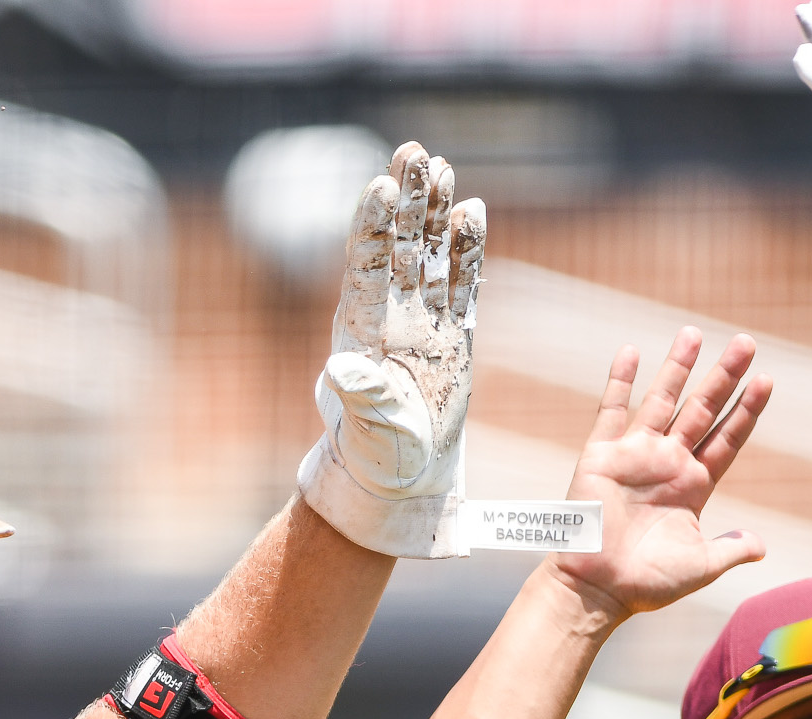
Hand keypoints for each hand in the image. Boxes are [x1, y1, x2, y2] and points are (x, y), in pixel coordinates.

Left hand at [298, 141, 485, 558]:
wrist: (402, 476)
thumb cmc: (379, 456)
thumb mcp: (368, 426)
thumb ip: (360, 395)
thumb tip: (341, 369)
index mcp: (363, 331)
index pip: (366, 265)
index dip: (373, 225)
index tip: (379, 183)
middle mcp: (391, 316)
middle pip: (399, 246)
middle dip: (406, 200)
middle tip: (413, 150)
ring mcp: (424, 321)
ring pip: (430, 254)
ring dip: (434, 212)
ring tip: (439, 163)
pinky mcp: (455, 335)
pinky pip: (463, 282)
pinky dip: (467, 249)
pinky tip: (470, 211)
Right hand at [549, 329, 771, 620]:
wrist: (596, 588)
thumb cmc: (646, 584)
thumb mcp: (700, 566)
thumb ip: (730, 550)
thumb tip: (760, 545)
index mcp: (693, 486)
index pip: (727, 438)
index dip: (746, 411)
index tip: (766, 380)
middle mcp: (667, 464)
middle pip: (702, 409)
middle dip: (723, 376)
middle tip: (745, 342)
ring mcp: (635, 457)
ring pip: (662, 402)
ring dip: (678, 368)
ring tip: (693, 334)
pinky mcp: (601, 456)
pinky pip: (611, 411)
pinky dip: (620, 381)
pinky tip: (631, 352)